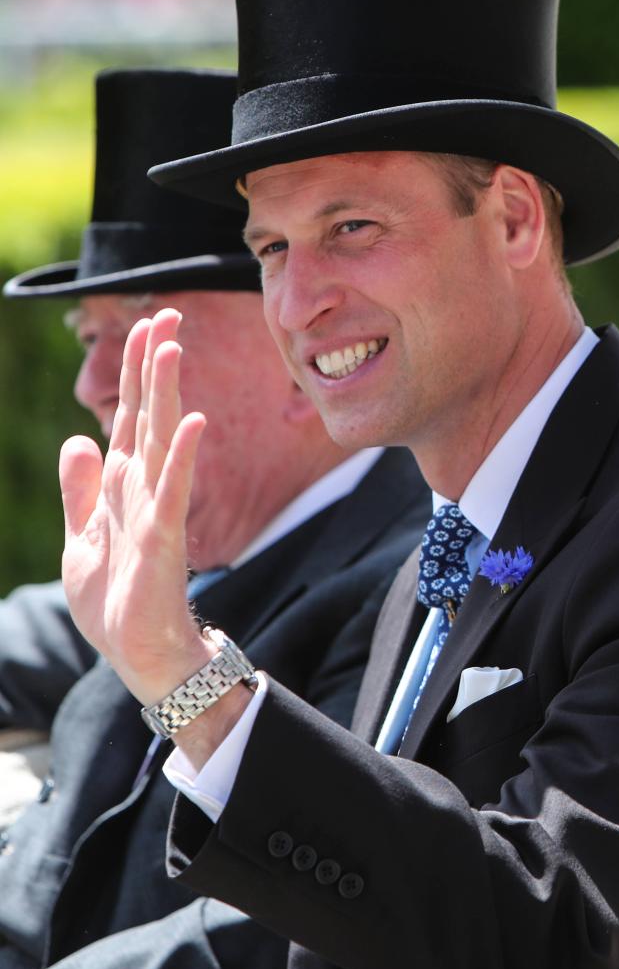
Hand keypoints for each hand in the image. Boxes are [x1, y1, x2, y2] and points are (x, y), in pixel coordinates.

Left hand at [59, 309, 212, 705]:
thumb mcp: (81, 537)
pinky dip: (181, 456)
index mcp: (122, 483)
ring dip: (166, 394)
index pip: (129, 415)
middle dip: (153, 365)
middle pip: (148, 414)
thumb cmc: (116, 598)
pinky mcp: (163, 537)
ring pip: (161, 439)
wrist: (137, 652)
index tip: (146, 327)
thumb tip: (77, 437)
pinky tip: (191, 423)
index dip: (134, 372)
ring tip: (172, 349)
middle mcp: (143, 486)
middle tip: (166, 316)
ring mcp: (156, 508)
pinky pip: (173, 489)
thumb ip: (80, 488)